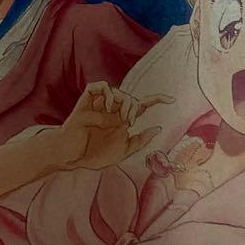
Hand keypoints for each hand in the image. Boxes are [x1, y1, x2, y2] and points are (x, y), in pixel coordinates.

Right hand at [53, 81, 167, 170]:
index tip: (171, 100)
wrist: (72, 157)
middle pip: (131, 97)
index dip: (156, 100)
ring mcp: (99, 105)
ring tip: (118, 117)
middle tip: (128, 122)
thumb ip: (140, 141)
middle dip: (134, 108)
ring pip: (117, 91)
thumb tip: (157, 128)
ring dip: (123, 102)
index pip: (141, 105)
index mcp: (121, 121)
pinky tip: (107, 107)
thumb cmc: (94, 154)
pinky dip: (107, 93)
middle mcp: (112, 110)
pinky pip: (98, 86)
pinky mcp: (86, 102)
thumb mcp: (122, 151)